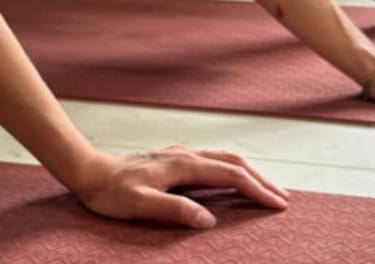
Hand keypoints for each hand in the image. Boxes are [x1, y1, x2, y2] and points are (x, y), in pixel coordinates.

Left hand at [74, 147, 288, 228]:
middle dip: (261, 179)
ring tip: (267, 189)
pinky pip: (213, 161)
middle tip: (283, 199)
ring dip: (250, 173)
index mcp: (183, 165)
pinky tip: (233, 180)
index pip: (231, 175)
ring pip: (225, 159)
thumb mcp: (139, 205)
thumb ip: (174, 210)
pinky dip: (233, 170)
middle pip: (234, 163)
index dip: (257, 189)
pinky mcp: (175, 159)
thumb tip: (208, 220)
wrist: (90, 172)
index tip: (277, 205)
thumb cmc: (112, 193)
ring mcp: (181, 155)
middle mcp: (186, 155)